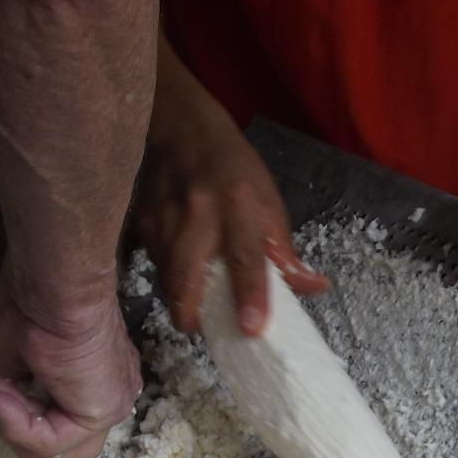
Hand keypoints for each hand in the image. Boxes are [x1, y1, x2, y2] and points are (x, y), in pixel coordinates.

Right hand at [0, 266, 141, 457]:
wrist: (54, 286)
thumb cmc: (35, 304)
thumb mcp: (12, 351)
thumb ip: (14, 383)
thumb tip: (1, 395)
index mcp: (94, 376)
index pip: (62, 419)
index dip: (21, 412)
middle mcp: (109, 392)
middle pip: (66, 444)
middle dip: (20, 429)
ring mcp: (110, 404)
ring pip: (60, 450)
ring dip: (16, 429)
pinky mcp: (101, 413)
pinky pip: (53, 442)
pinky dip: (18, 426)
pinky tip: (2, 399)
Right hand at [134, 103, 325, 335]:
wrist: (180, 128)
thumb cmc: (234, 170)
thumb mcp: (268, 202)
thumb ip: (286, 252)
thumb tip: (315, 288)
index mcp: (239, 206)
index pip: (246, 258)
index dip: (250, 295)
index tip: (252, 329)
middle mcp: (198, 215)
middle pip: (187, 278)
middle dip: (191, 313)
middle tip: (201, 328)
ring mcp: (164, 220)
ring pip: (167, 279)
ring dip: (180, 298)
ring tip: (195, 303)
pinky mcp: (141, 225)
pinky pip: (155, 265)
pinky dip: (168, 278)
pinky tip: (181, 271)